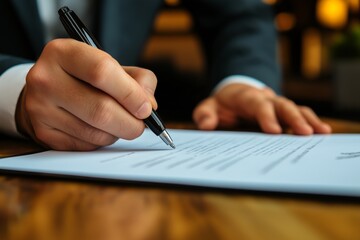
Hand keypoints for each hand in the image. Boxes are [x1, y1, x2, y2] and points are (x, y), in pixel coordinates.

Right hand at [16, 39, 156, 149]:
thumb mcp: (112, 66)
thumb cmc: (86, 78)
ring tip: (119, 124)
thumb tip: (149, 105)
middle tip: (140, 125)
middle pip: (100, 109)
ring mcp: (39, 108)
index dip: (131, 93)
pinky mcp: (42, 132)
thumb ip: (139, 80)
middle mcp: (46, 78)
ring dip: (117, 133)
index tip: (147, 108)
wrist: (48, 92)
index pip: (102, 71)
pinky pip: (85, 145)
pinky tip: (100, 130)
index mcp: (63, 52)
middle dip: (130, 123)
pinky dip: (101, 141)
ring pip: (95, 132)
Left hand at [193, 83, 331, 134]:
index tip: (274, 131)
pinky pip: (299, 114)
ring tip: (321, 132)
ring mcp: (276, 105)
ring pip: (294, 108)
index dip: (266, 116)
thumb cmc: (222, 104)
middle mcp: (265, 99)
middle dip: (293, 118)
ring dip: (308, 119)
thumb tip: (206, 125)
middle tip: (304, 133)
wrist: (234, 95)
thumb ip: (205, 114)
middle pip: (281, 105)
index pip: (258, 104)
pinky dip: (310, 121)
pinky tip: (323, 131)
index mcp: (246, 97)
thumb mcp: (208, 107)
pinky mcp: (283, 113)